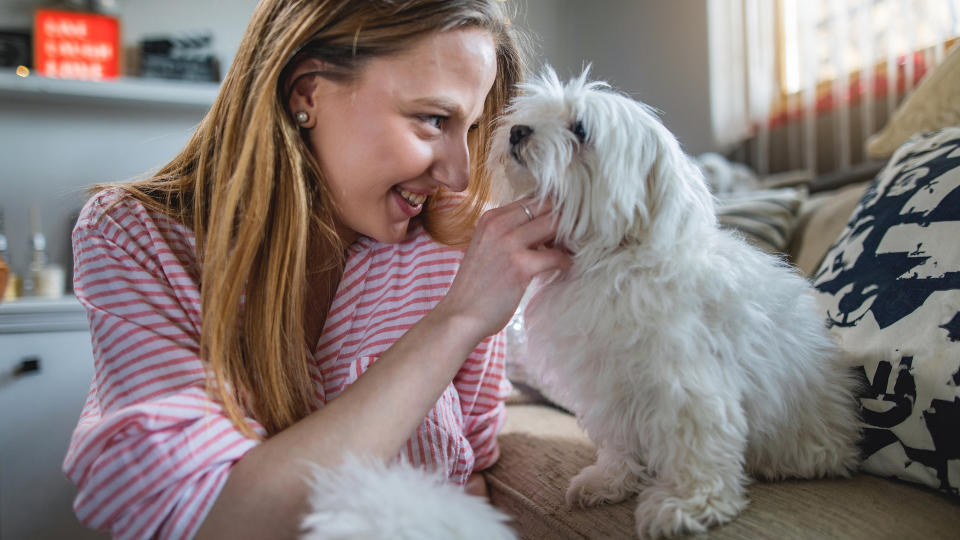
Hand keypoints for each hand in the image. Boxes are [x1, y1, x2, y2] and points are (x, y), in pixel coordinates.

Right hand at [435, 197, 571, 339]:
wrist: (460, 315)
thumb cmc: (477, 286)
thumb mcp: (488, 248)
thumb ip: (510, 233)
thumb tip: (545, 229)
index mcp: (491, 218)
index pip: (533, 200)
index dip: (553, 210)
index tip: (564, 224)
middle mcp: (499, 225)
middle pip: (546, 206)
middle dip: (565, 219)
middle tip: (576, 235)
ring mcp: (509, 243)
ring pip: (555, 225)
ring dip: (569, 238)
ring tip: (572, 250)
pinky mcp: (520, 265)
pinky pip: (556, 255)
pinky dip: (566, 261)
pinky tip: (565, 268)